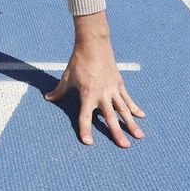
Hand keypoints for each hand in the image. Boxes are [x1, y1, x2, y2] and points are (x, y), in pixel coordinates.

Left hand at [45, 13, 145, 147]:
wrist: (93, 44)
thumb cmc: (78, 60)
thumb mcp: (67, 77)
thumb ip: (59, 91)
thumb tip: (48, 98)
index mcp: (87, 94)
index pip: (85, 116)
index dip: (85, 130)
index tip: (88, 143)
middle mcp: (102, 94)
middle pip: (111, 117)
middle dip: (117, 133)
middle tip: (124, 146)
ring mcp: (112, 89)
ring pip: (123, 110)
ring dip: (131, 123)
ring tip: (139, 136)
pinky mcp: (119, 83)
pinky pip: (127, 98)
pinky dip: (134, 108)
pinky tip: (141, 116)